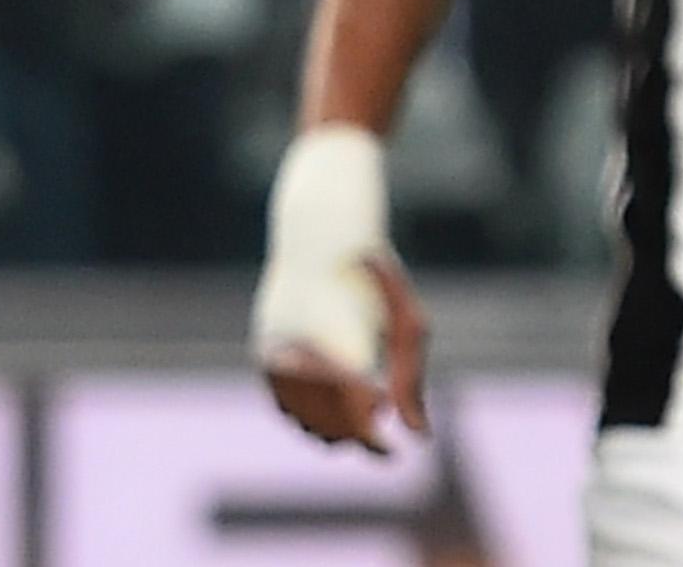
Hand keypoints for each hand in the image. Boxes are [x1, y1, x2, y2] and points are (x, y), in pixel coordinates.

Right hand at [252, 123, 428, 453]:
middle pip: (329, 423)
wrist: (320, 235)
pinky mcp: (264, 351)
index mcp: (345, 340)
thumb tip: (419, 436)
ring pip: (302, 420)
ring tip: (354, 418)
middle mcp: (303, 347)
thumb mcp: (407, 321)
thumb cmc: (375, 280)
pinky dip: (304, 414)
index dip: (371, 441)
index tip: (389, 448)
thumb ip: (411, 380)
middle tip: (374, 427)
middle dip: (354, 436)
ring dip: (329, 431)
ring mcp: (278, 350)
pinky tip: (329, 405)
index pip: (356, 414)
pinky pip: (283, 402)